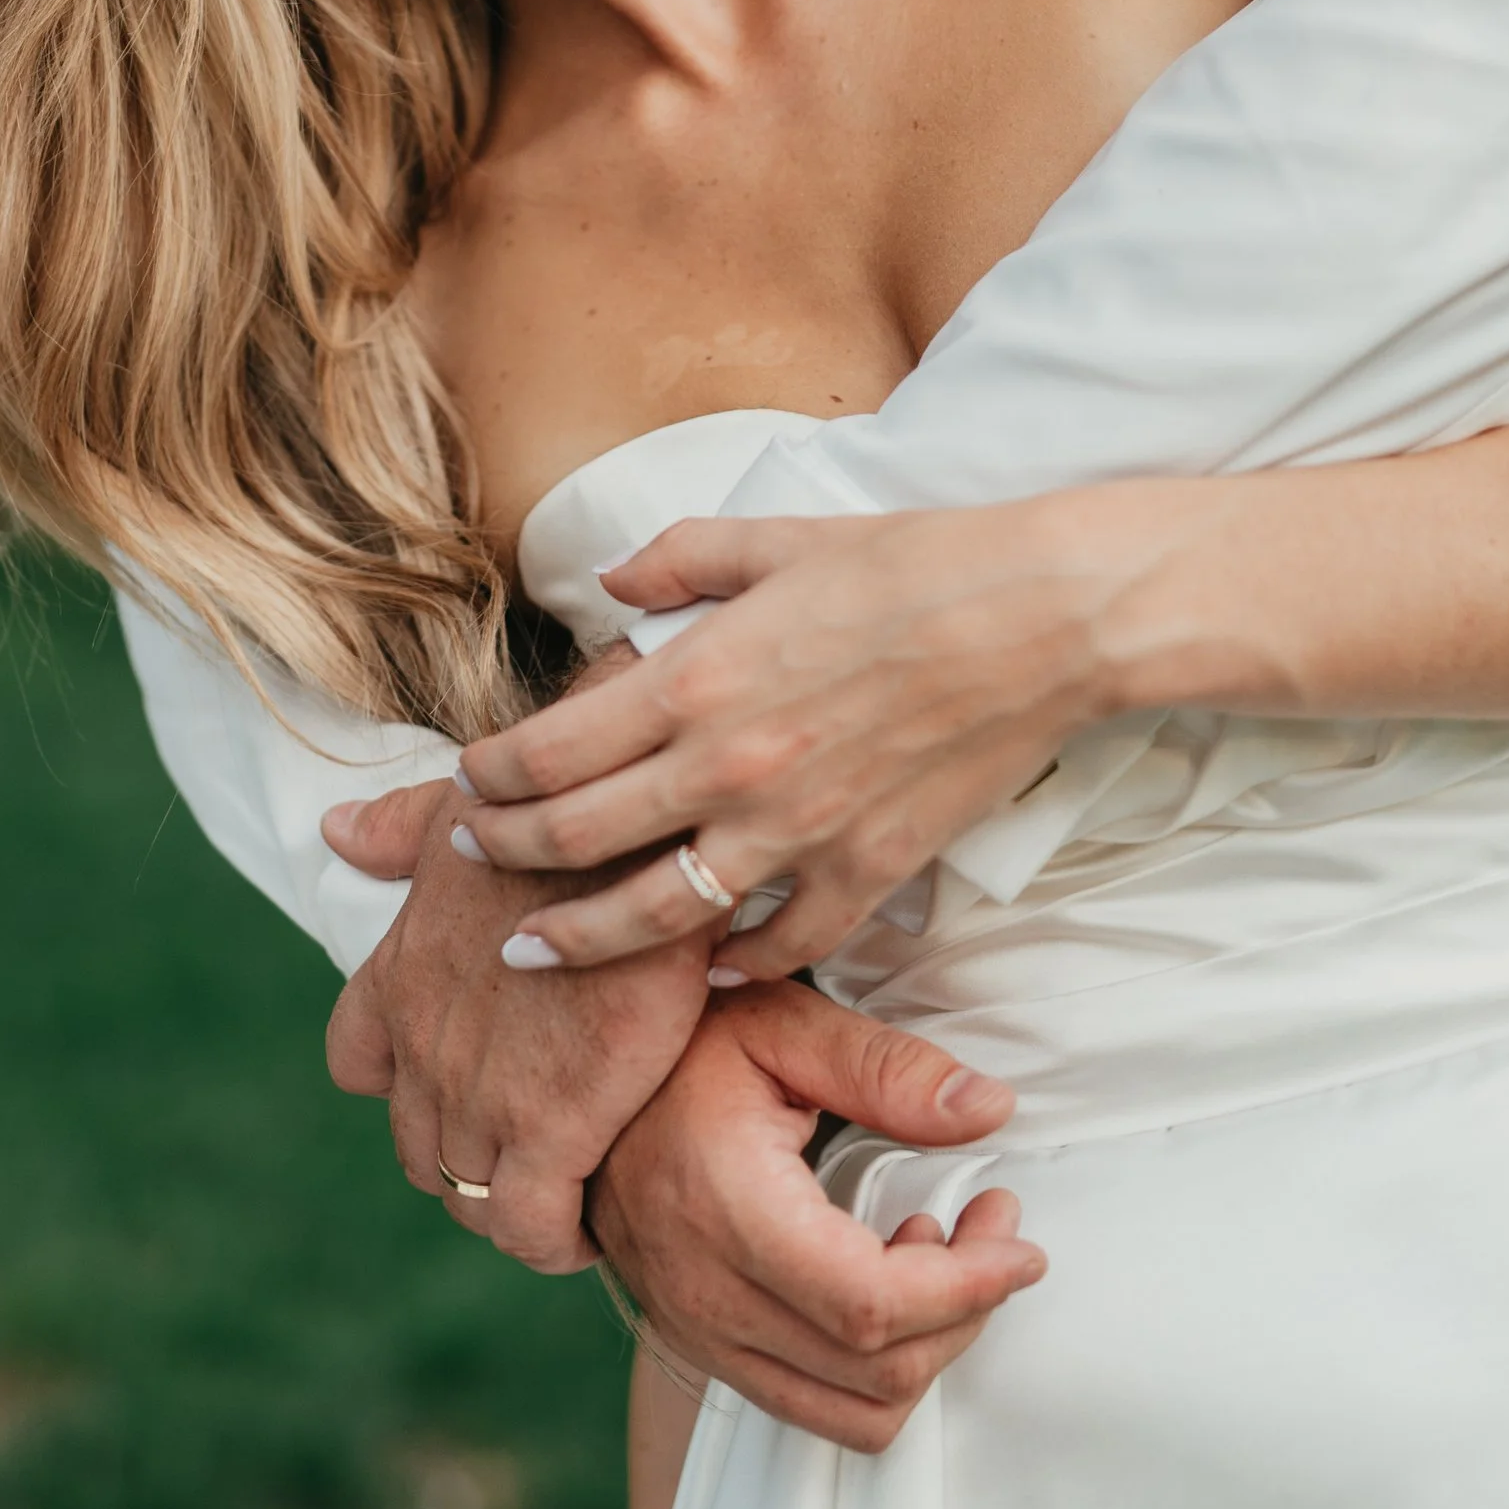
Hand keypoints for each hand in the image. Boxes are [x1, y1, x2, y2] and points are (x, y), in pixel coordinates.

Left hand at [319, 777, 714, 1270]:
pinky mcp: (550, 1131)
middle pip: (418, 1149)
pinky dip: (552, 1240)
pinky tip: (589, 1222)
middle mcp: (423, 1049)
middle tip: (528, 1148)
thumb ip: (398, 830)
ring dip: (507, 1205)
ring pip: (469, 1199)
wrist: (634, 846)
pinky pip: (530, 1228)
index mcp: (398, 977)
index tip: (454, 1078)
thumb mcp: (462, 808)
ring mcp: (478, 1097)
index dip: (397, 1079)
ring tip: (562, 1191)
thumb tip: (334, 831)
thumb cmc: (555, 817)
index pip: (354, 1059)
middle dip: (465, 1157)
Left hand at [455, 489, 1164, 972]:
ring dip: (582, 941)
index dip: (490, 777)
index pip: (550, 751)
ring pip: (656, 918)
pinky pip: (783, 944)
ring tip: (533, 952)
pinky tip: (703, 970)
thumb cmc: (910, 564)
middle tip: (473, 862)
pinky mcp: (868, 871)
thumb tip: (612, 583)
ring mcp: (798, 832)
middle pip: (576, 841)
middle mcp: (728, 768)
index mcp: (695, 679)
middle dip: (505, 857)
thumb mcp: (774, 538)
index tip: (468, 781)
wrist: (1040, 616)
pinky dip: (734, 966)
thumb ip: (678, 560)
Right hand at [589, 981, 1044, 1447]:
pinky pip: (810, 1405)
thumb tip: (989, 1110)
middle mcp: (702, 1293)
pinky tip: (880, 1278)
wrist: (577, 1088)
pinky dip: (871, 1368)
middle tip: (992, 1230)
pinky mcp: (698, 1346)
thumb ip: (886, 1068)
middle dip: (964, 1313)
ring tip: (936, 1256)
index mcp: (724, 1208)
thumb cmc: (679, 1043)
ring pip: (849, 1414)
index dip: (966, 1289)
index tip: (1018, 1242)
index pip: (869, 1306)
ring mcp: (695, 1331)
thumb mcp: (781, 1024)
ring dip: (923, 1350)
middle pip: (874, 1374)